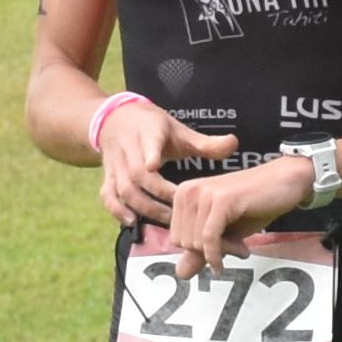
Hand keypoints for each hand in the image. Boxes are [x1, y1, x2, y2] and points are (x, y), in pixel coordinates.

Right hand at [98, 101, 228, 226]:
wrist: (117, 118)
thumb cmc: (155, 128)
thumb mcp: (179, 130)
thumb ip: (205, 143)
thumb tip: (234, 144)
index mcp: (148, 131)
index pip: (148, 141)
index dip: (150, 153)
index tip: (154, 166)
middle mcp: (128, 148)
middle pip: (136, 173)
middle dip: (158, 194)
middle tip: (180, 211)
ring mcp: (115, 164)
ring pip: (123, 187)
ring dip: (143, 207)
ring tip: (167, 221)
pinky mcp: (107, 176)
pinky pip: (107, 195)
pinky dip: (117, 210)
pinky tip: (132, 222)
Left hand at [158, 146, 301, 270]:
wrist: (285, 181)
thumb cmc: (254, 204)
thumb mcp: (223, 231)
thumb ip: (200, 251)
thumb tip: (181, 274)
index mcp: (183, 194)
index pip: (176, 238)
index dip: (199, 250)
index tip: (223, 246)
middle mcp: (188, 190)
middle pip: (184, 243)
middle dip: (210, 252)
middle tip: (237, 246)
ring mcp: (203, 193)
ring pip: (197, 243)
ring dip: (223, 251)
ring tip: (242, 244)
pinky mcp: (221, 200)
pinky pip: (209, 239)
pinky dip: (219, 254)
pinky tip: (240, 252)